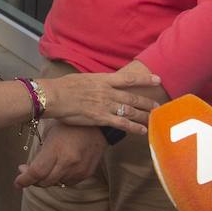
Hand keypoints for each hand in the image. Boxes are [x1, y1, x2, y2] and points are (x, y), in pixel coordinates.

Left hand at [15, 123, 105, 188]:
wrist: (98, 125)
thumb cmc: (70, 124)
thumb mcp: (50, 132)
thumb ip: (40, 152)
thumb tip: (29, 168)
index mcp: (56, 149)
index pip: (37, 172)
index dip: (24, 180)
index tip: (17, 182)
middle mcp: (68, 162)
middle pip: (45, 181)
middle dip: (33, 179)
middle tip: (26, 171)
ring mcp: (78, 170)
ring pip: (56, 183)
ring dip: (46, 179)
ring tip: (43, 167)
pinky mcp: (86, 173)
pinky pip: (68, 182)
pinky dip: (60, 178)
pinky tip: (57, 168)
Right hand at [38, 70, 160, 131]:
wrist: (54, 96)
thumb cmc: (63, 86)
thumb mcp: (82, 79)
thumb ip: (95, 83)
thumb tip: (100, 84)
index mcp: (103, 79)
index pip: (128, 79)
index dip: (144, 79)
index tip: (157, 79)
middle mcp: (107, 91)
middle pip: (133, 97)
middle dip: (147, 102)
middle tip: (158, 106)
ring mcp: (105, 105)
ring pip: (130, 111)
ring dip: (144, 115)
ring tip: (154, 118)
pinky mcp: (101, 118)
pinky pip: (122, 124)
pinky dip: (134, 128)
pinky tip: (142, 131)